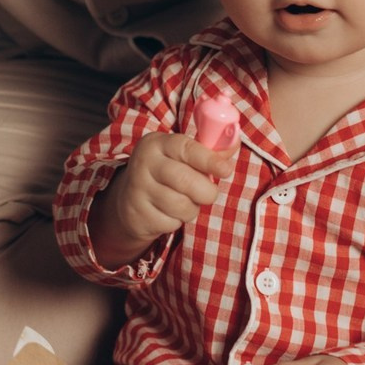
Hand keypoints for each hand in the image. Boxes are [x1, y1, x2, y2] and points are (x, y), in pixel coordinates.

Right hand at [89, 131, 235, 267]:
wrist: (129, 200)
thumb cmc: (166, 173)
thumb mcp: (182, 157)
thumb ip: (209, 151)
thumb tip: (235, 141)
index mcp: (156, 143)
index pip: (185, 148)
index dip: (209, 160)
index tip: (226, 170)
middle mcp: (143, 163)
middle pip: (185, 180)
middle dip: (206, 191)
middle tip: (208, 193)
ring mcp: (138, 190)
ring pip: (181, 205)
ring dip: (191, 208)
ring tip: (184, 201)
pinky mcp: (137, 214)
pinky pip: (171, 223)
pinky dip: (177, 221)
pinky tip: (168, 212)